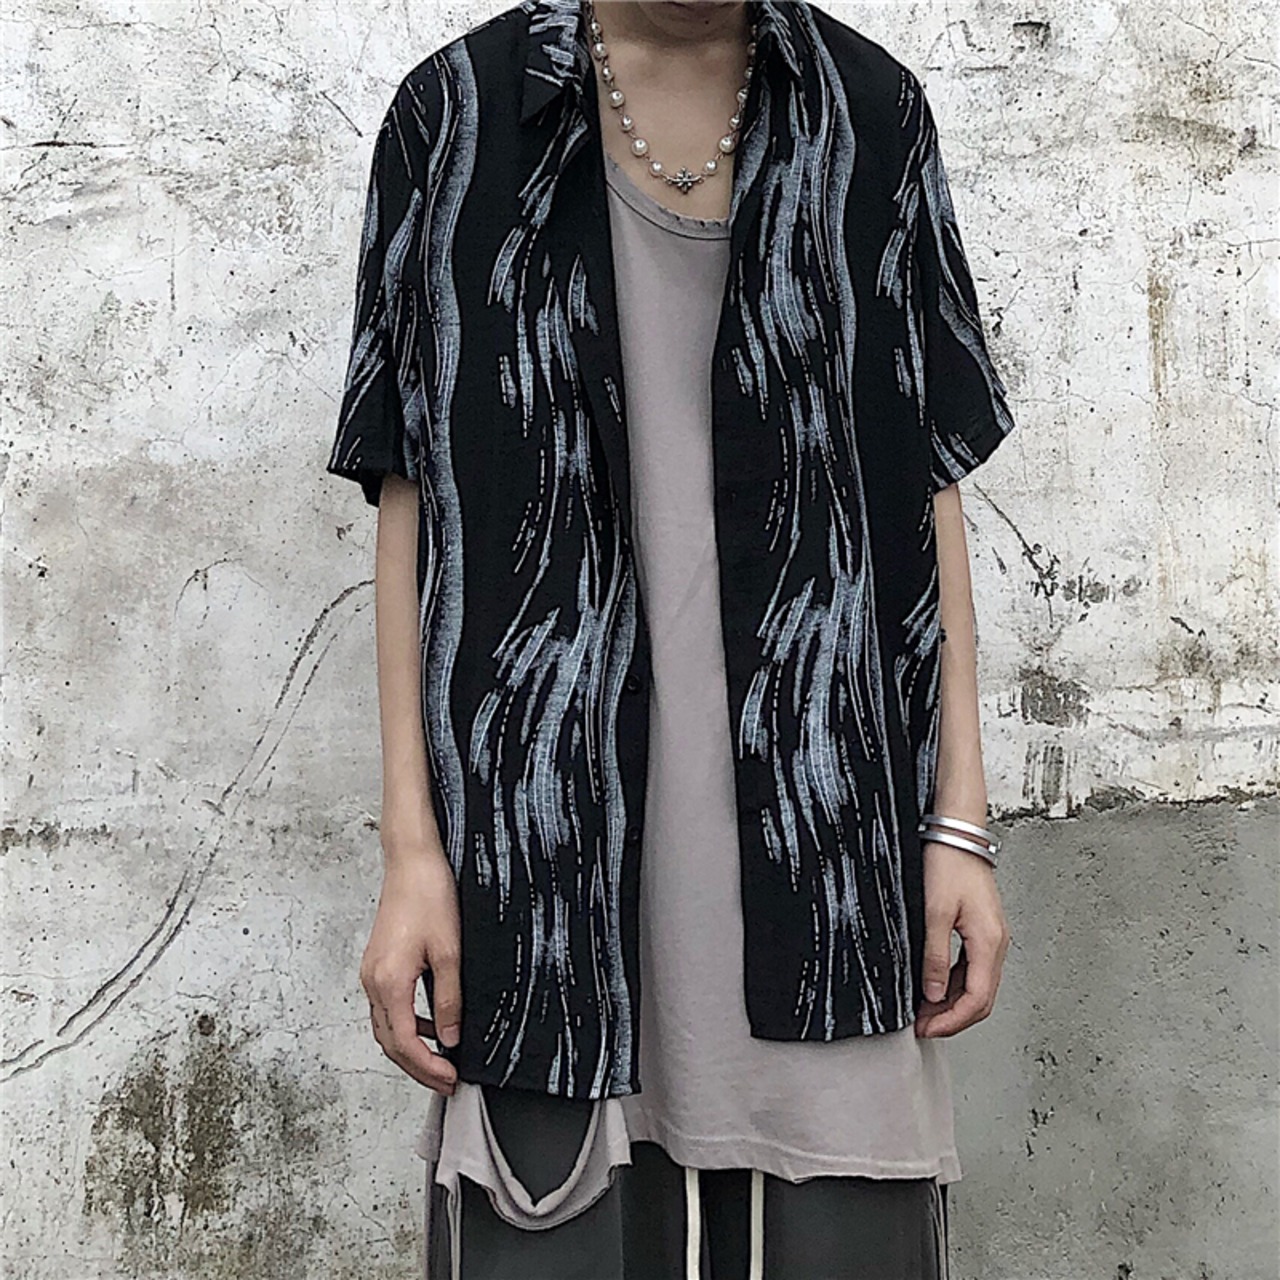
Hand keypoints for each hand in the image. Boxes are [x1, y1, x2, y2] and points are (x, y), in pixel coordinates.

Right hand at [360, 848, 461, 1094]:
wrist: (413, 862)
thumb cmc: (430, 895)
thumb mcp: (449, 951)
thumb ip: (449, 999)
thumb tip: (450, 1038)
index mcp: (389, 981)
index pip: (404, 1043)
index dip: (427, 1067)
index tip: (450, 1080)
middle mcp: (372, 981)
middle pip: (389, 1042)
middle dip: (417, 1067)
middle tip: (446, 1081)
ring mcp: (372, 973)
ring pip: (386, 1027)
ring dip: (411, 1048)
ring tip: (441, 1059)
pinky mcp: (378, 964)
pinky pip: (388, 1007)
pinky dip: (407, 1025)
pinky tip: (431, 1024)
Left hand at [914, 840, 1010, 1037]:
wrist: (957, 834)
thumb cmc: (948, 865)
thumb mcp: (935, 912)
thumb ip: (934, 956)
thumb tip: (932, 995)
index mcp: (989, 943)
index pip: (977, 1000)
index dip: (951, 1021)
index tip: (926, 1029)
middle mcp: (996, 944)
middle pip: (980, 999)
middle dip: (952, 1018)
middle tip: (922, 1027)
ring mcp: (991, 938)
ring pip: (976, 986)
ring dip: (951, 1003)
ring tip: (922, 1011)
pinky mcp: (981, 931)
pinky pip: (971, 969)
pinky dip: (953, 985)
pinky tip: (932, 987)